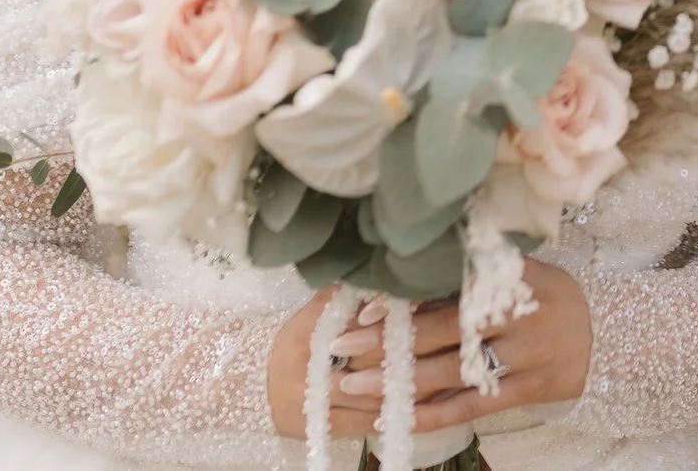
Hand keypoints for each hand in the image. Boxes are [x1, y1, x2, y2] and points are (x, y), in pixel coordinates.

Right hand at [266, 290, 491, 438]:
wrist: (248, 389)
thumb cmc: (292, 345)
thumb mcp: (312, 314)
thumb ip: (344, 296)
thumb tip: (380, 273)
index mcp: (310, 328)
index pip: (357, 316)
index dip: (392, 311)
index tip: (424, 303)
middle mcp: (312, 363)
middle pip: (369, 355)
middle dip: (407, 348)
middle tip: (448, 338)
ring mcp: (318, 396)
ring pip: (373, 391)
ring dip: (409, 383)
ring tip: (446, 372)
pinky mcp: (324, 424)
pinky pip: (368, 420)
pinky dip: (396, 412)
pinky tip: (425, 405)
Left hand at [303, 260, 594, 436]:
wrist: (609, 334)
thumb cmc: (548, 298)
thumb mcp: (520, 272)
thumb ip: (469, 276)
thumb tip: (398, 282)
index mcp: (514, 275)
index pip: (448, 288)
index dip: (404, 301)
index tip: (363, 311)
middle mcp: (520, 314)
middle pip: (444, 331)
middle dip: (389, 342)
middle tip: (342, 349)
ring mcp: (526, 356)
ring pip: (452, 372)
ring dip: (399, 381)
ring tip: (355, 384)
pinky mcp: (527, 390)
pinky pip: (469, 406)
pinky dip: (429, 412)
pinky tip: (394, 417)